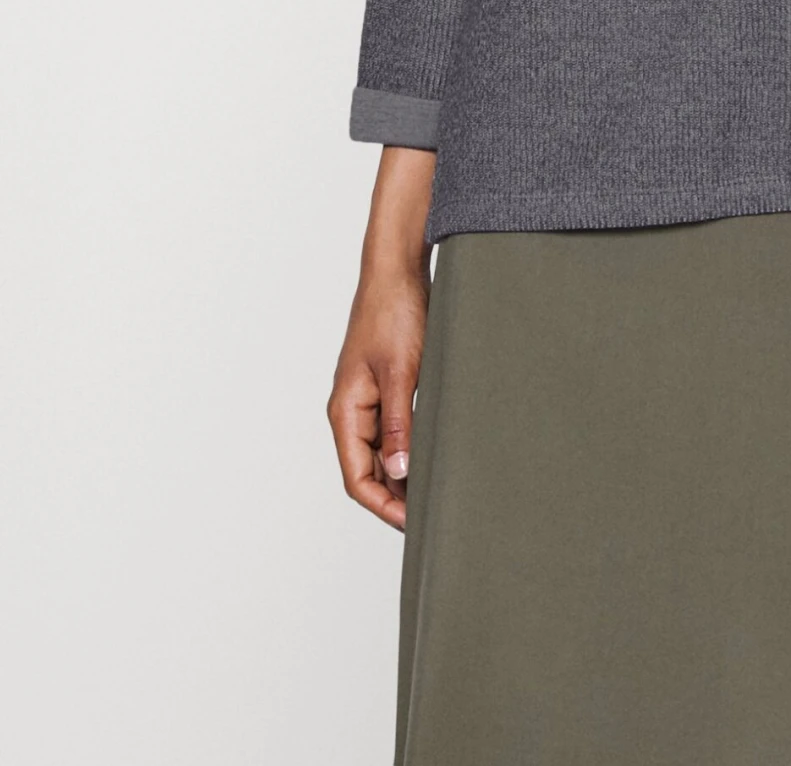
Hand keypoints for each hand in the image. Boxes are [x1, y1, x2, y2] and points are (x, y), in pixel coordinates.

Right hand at [327, 144, 437, 530]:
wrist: (397, 270)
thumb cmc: (394, 313)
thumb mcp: (401, 371)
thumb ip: (398, 423)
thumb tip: (399, 471)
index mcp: (346, 410)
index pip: (357, 480)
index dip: (385, 508)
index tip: (418, 524)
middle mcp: (351, 410)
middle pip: (368, 472)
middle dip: (397, 498)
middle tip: (436, 516)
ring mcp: (367, 400)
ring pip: (382, 454)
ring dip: (405, 474)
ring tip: (440, 493)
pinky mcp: (385, 387)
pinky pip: (393, 431)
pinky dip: (411, 448)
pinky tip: (437, 456)